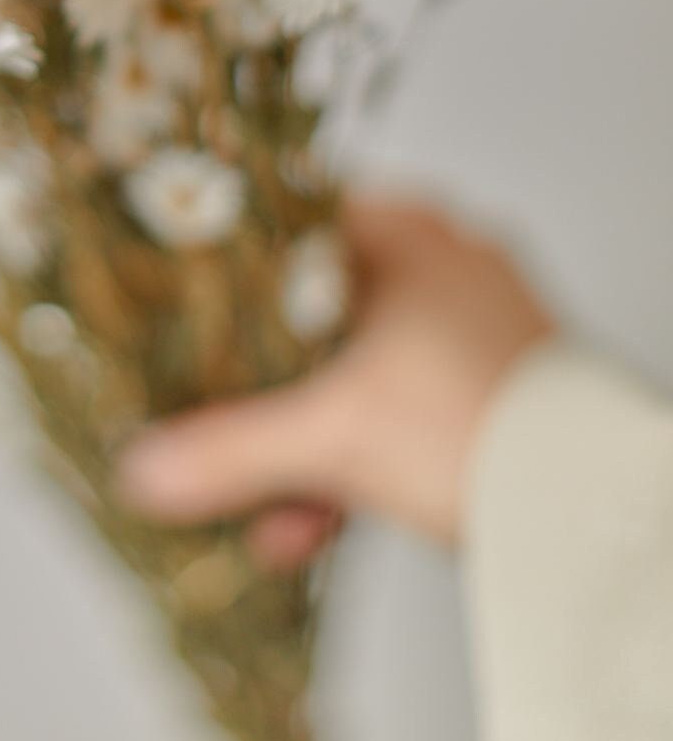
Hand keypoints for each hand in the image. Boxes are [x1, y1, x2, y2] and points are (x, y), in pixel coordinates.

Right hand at [116, 199, 555, 557]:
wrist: (598, 510)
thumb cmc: (484, 426)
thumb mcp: (334, 435)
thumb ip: (230, 449)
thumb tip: (143, 468)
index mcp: (409, 229)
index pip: (290, 217)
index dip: (228, 265)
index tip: (181, 303)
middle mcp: (446, 258)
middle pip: (316, 307)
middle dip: (262, 391)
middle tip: (215, 430)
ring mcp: (476, 320)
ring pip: (358, 365)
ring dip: (305, 441)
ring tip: (271, 513)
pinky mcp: (495, 382)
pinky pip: (400, 405)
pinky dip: (357, 456)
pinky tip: (318, 524)